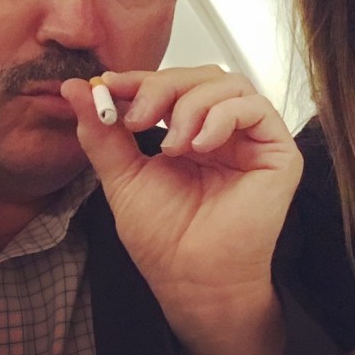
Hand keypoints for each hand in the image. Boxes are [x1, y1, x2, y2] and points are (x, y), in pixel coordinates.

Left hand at [60, 66, 301, 326]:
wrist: (193, 279)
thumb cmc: (165, 237)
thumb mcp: (123, 177)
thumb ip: (103, 133)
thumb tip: (76, 89)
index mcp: (191, 130)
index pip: (174, 84)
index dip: (143, 78)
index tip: (109, 84)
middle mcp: (225, 128)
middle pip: (203, 76)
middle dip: (164, 87)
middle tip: (137, 119)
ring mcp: (253, 137)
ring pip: (230, 85)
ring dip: (192, 105)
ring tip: (172, 146)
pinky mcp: (279, 150)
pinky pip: (257, 108)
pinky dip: (223, 117)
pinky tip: (201, 146)